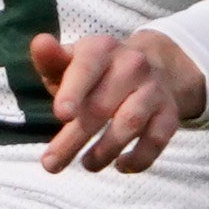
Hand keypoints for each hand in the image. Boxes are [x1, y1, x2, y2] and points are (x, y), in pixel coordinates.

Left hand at [33, 29, 207, 175]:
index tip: (61, 115)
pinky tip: (120, 165)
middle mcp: (132, 65)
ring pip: (130, 123)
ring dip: (105, 150)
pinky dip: (139, 158)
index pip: (86, 68)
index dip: (73, 92)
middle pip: (101, 106)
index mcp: (101, 49)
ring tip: (87, 165)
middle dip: (73, 139)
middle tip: (50, 164)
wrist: (150, 69)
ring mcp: (153, 89)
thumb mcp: (71, 62)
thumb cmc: (94, 73)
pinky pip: (157, 140)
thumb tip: (40, 43)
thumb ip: (51, 59)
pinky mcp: (169, 113)